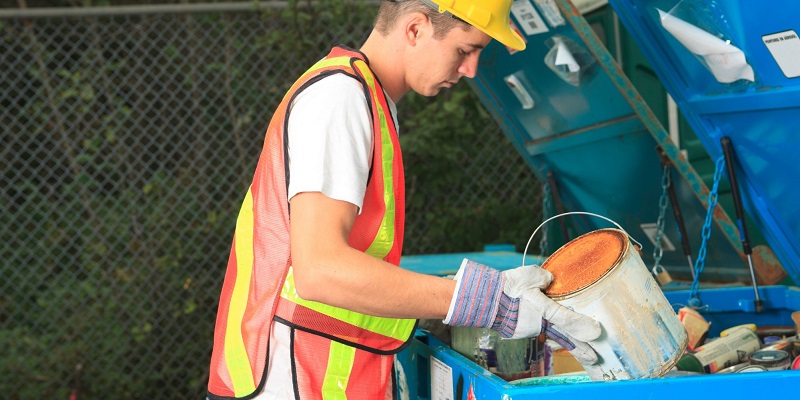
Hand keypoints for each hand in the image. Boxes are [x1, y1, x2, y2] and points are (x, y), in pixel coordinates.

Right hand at [443, 259, 601, 365]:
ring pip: (550, 334)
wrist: (484, 299)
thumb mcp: (530, 275)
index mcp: (544, 309)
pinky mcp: (519, 333)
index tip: (597, 333)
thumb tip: (551, 280)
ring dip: (562, 340)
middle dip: (580, 347)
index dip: (582, 326)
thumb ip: (545, 278)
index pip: (568, 320)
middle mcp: (539, 323)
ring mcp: (529, 330)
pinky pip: (536, 331)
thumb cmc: (507, 286)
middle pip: (563, 336)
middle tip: (593, 357)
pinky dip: (542, 330)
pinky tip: (544, 329)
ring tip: (579, 348)